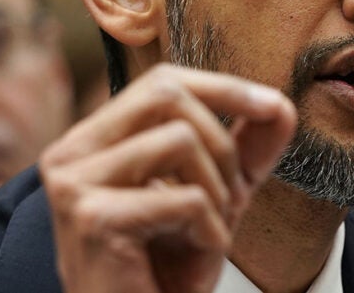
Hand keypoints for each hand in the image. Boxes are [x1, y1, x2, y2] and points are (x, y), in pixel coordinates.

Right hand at [40, 64, 296, 292]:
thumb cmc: (166, 270)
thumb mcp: (215, 198)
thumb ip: (245, 150)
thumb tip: (282, 106)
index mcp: (92, 140)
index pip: (160, 82)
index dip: (221, 87)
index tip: (271, 106)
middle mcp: (71, 153)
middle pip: (166, 96)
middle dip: (221, 144)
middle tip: (231, 198)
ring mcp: (74, 184)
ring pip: (180, 140)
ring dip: (216, 193)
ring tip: (207, 232)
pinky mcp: (93, 219)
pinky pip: (184, 198)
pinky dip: (210, 230)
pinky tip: (194, 256)